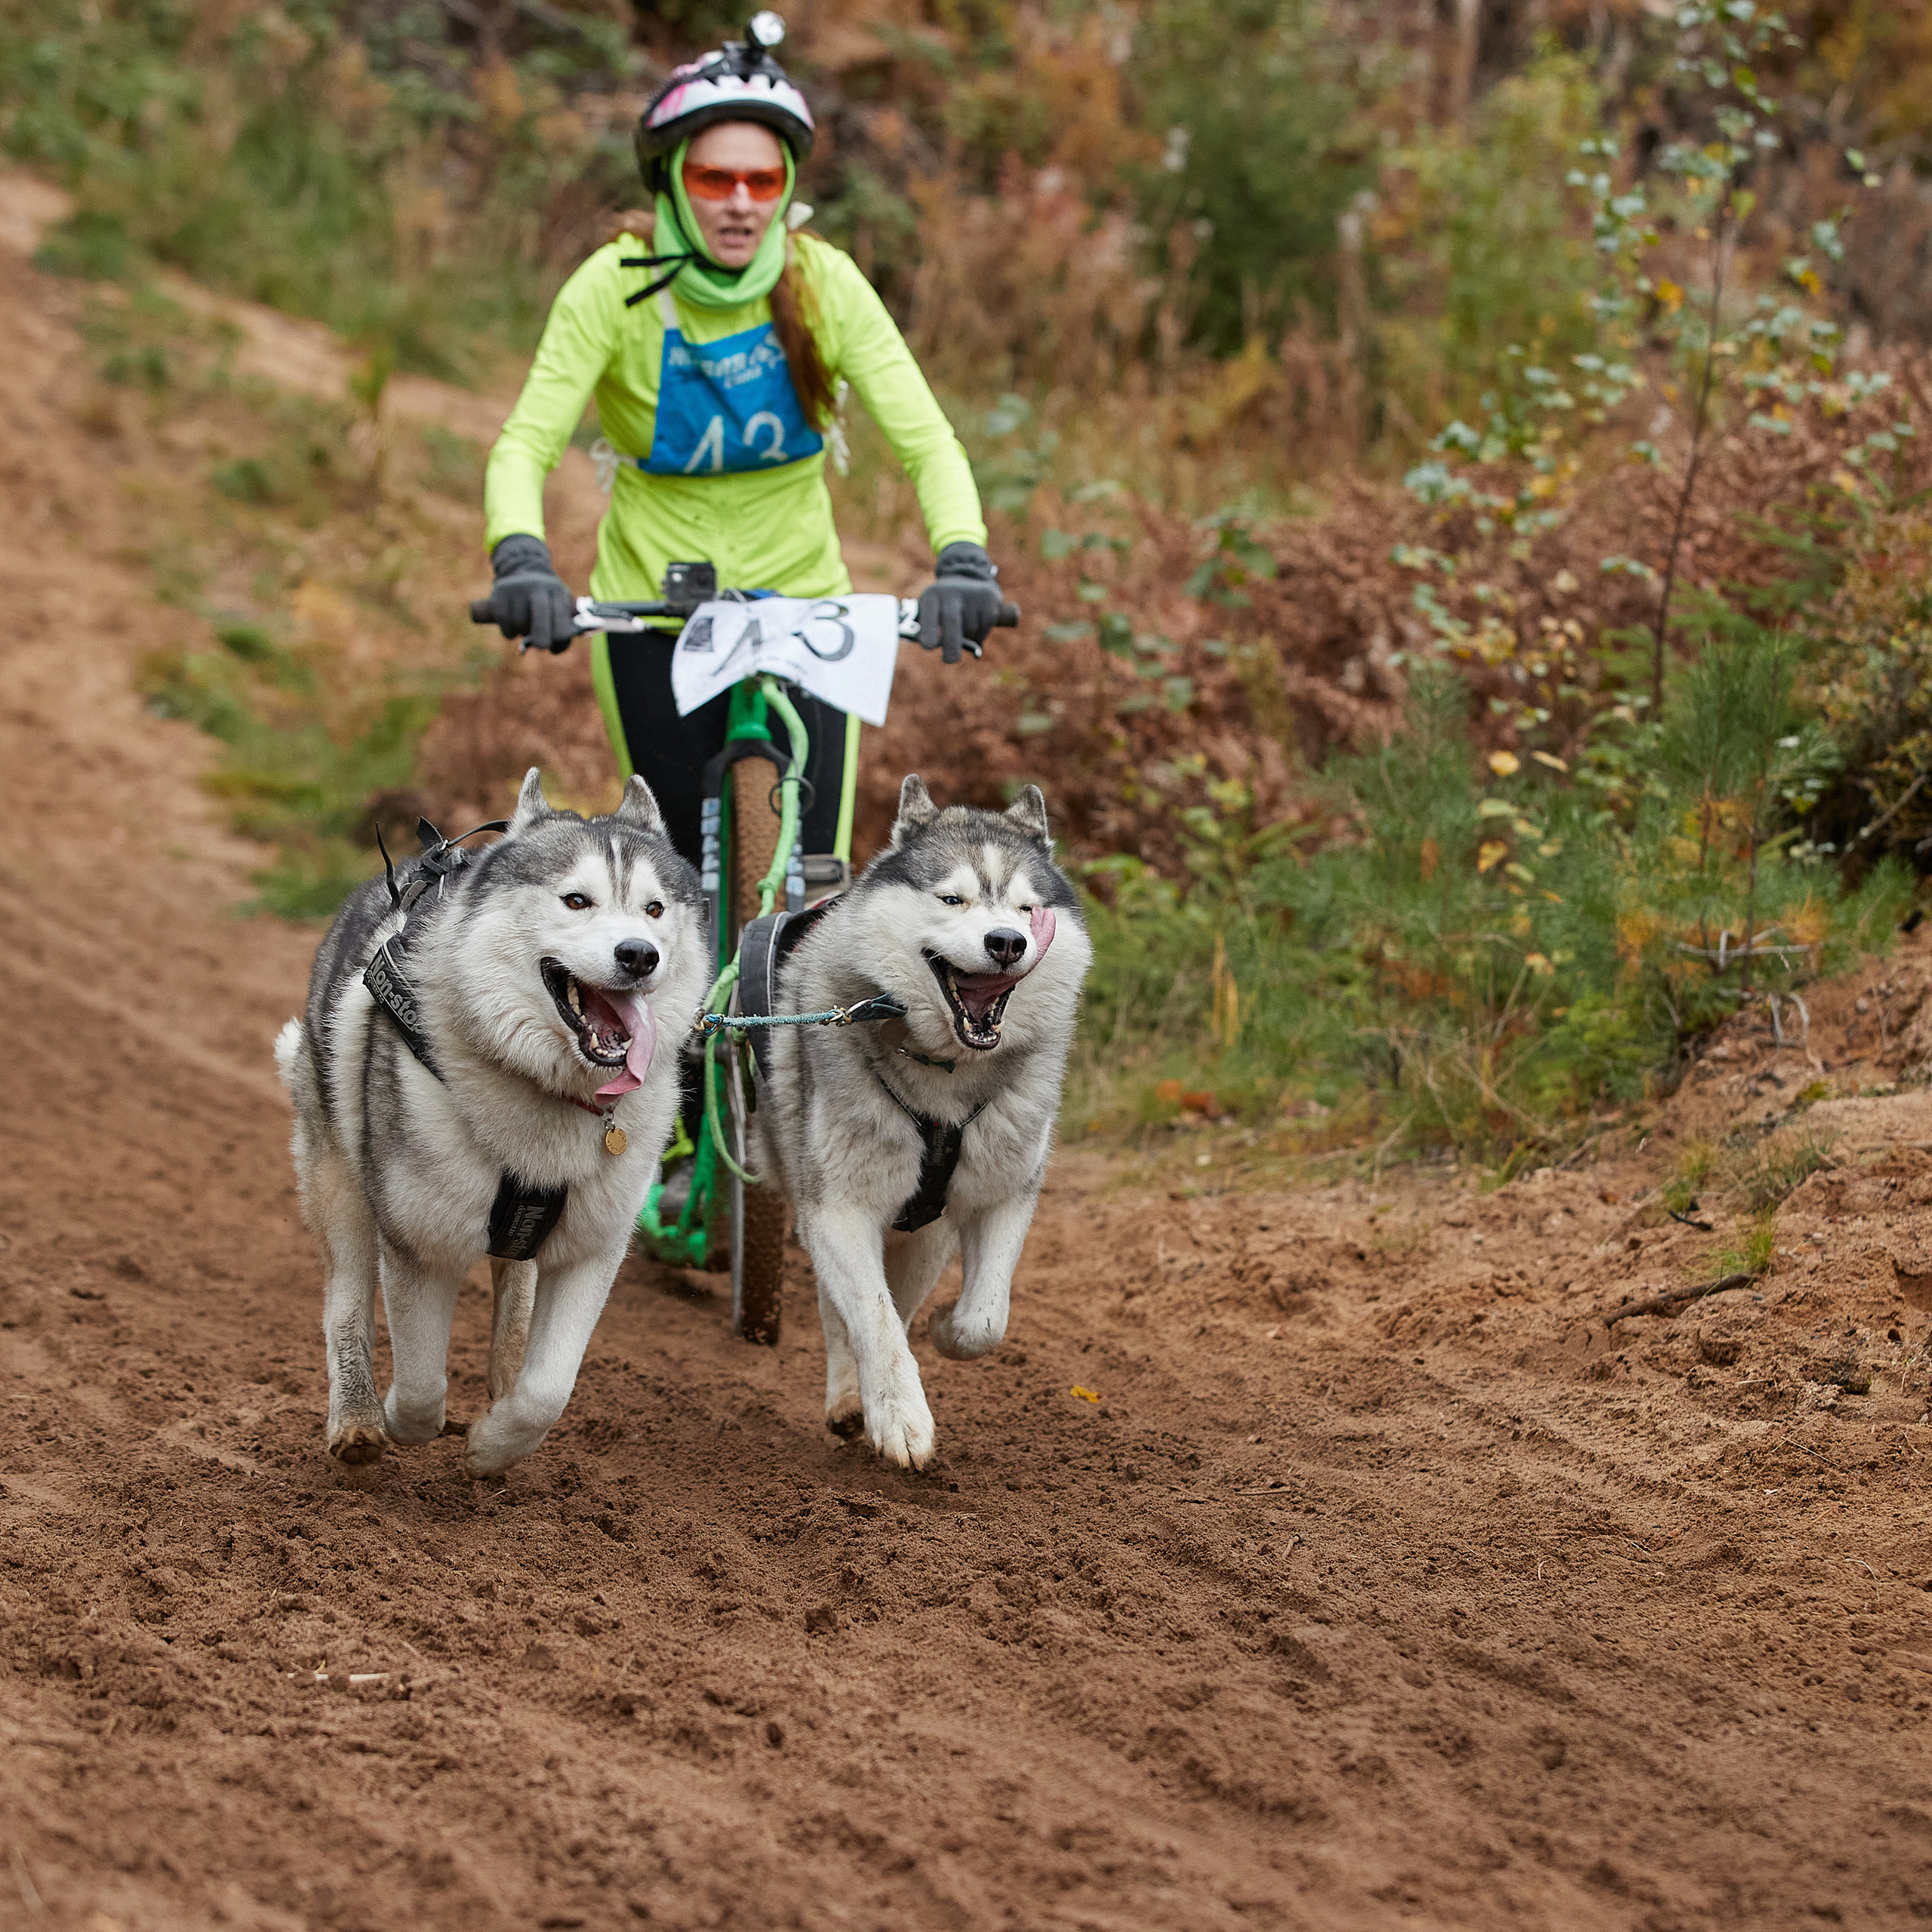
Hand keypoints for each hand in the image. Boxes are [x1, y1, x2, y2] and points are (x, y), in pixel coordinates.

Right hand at [483, 534, 575, 653]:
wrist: (523, 576)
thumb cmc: (547, 602)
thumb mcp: (561, 608)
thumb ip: (565, 630)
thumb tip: (556, 650)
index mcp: (557, 591)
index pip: (561, 618)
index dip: (560, 637)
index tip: (555, 643)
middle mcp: (537, 585)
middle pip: (540, 618)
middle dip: (542, 638)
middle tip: (541, 646)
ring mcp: (517, 587)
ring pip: (519, 622)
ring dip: (522, 632)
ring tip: (525, 627)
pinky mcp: (500, 591)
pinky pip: (504, 621)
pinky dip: (509, 632)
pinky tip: (513, 628)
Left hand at [917, 542, 1003, 664]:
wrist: (968, 580)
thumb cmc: (942, 606)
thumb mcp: (929, 611)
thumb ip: (929, 633)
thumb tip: (940, 651)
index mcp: (932, 596)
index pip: (929, 616)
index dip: (928, 632)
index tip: (928, 646)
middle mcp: (951, 592)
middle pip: (952, 623)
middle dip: (951, 646)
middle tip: (950, 660)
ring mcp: (972, 594)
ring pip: (970, 630)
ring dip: (967, 639)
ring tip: (964, 628)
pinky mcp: (989, 599)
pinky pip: (984, 628)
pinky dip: (980, 635)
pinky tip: (976, 624)